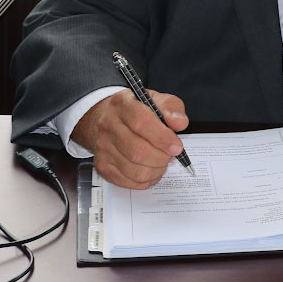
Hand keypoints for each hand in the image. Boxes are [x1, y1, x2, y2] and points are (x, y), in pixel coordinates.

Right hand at [72, 88, 188, 188]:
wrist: (111, 119)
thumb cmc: (139, 110)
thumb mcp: (158, 100)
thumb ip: (172, 109)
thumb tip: (179, 123)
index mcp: (122, 103)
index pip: (141, 122)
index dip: (162, 138)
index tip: (177, 147)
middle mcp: (108, 125)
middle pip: (136, 150)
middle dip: (161, 158)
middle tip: (171, 156)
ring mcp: (102, 147)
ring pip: (133, 169)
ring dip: (155, 170)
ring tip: (161, 162)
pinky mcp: (102, 165)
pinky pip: (127, 181)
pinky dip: (145, 180)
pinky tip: (150, 169)